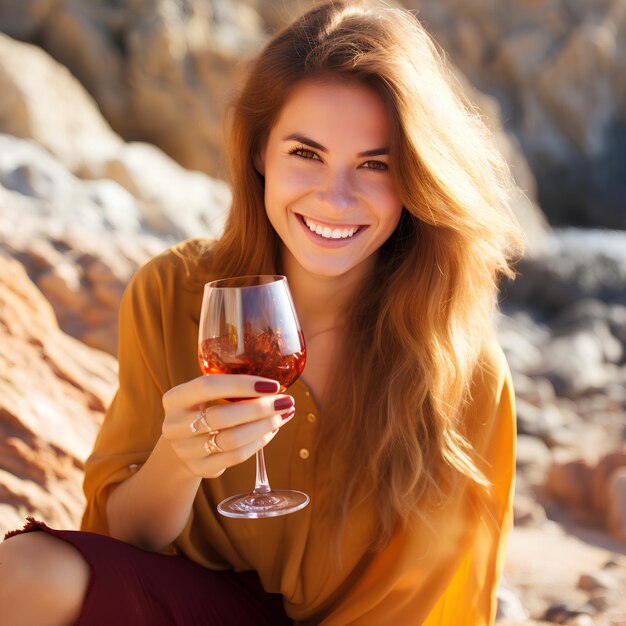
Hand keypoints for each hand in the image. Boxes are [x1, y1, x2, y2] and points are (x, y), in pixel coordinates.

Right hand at [161, 375, 294, 478]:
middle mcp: (175, 426)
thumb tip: (273, 385)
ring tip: (283, 415)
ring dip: (264, 426)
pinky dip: (259, 442)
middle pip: (222, 416)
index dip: (242, 385)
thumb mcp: (204, 395)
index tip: (272, 384)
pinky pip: (236, 457)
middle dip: (260, 408)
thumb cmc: (202, 410)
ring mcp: (186, 451)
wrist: (182, 445)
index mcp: (174, 399)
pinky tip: (272, 430)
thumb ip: (228, 387)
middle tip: (285, 401)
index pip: (207, 387)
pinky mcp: (200, 468)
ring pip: (232, 440)